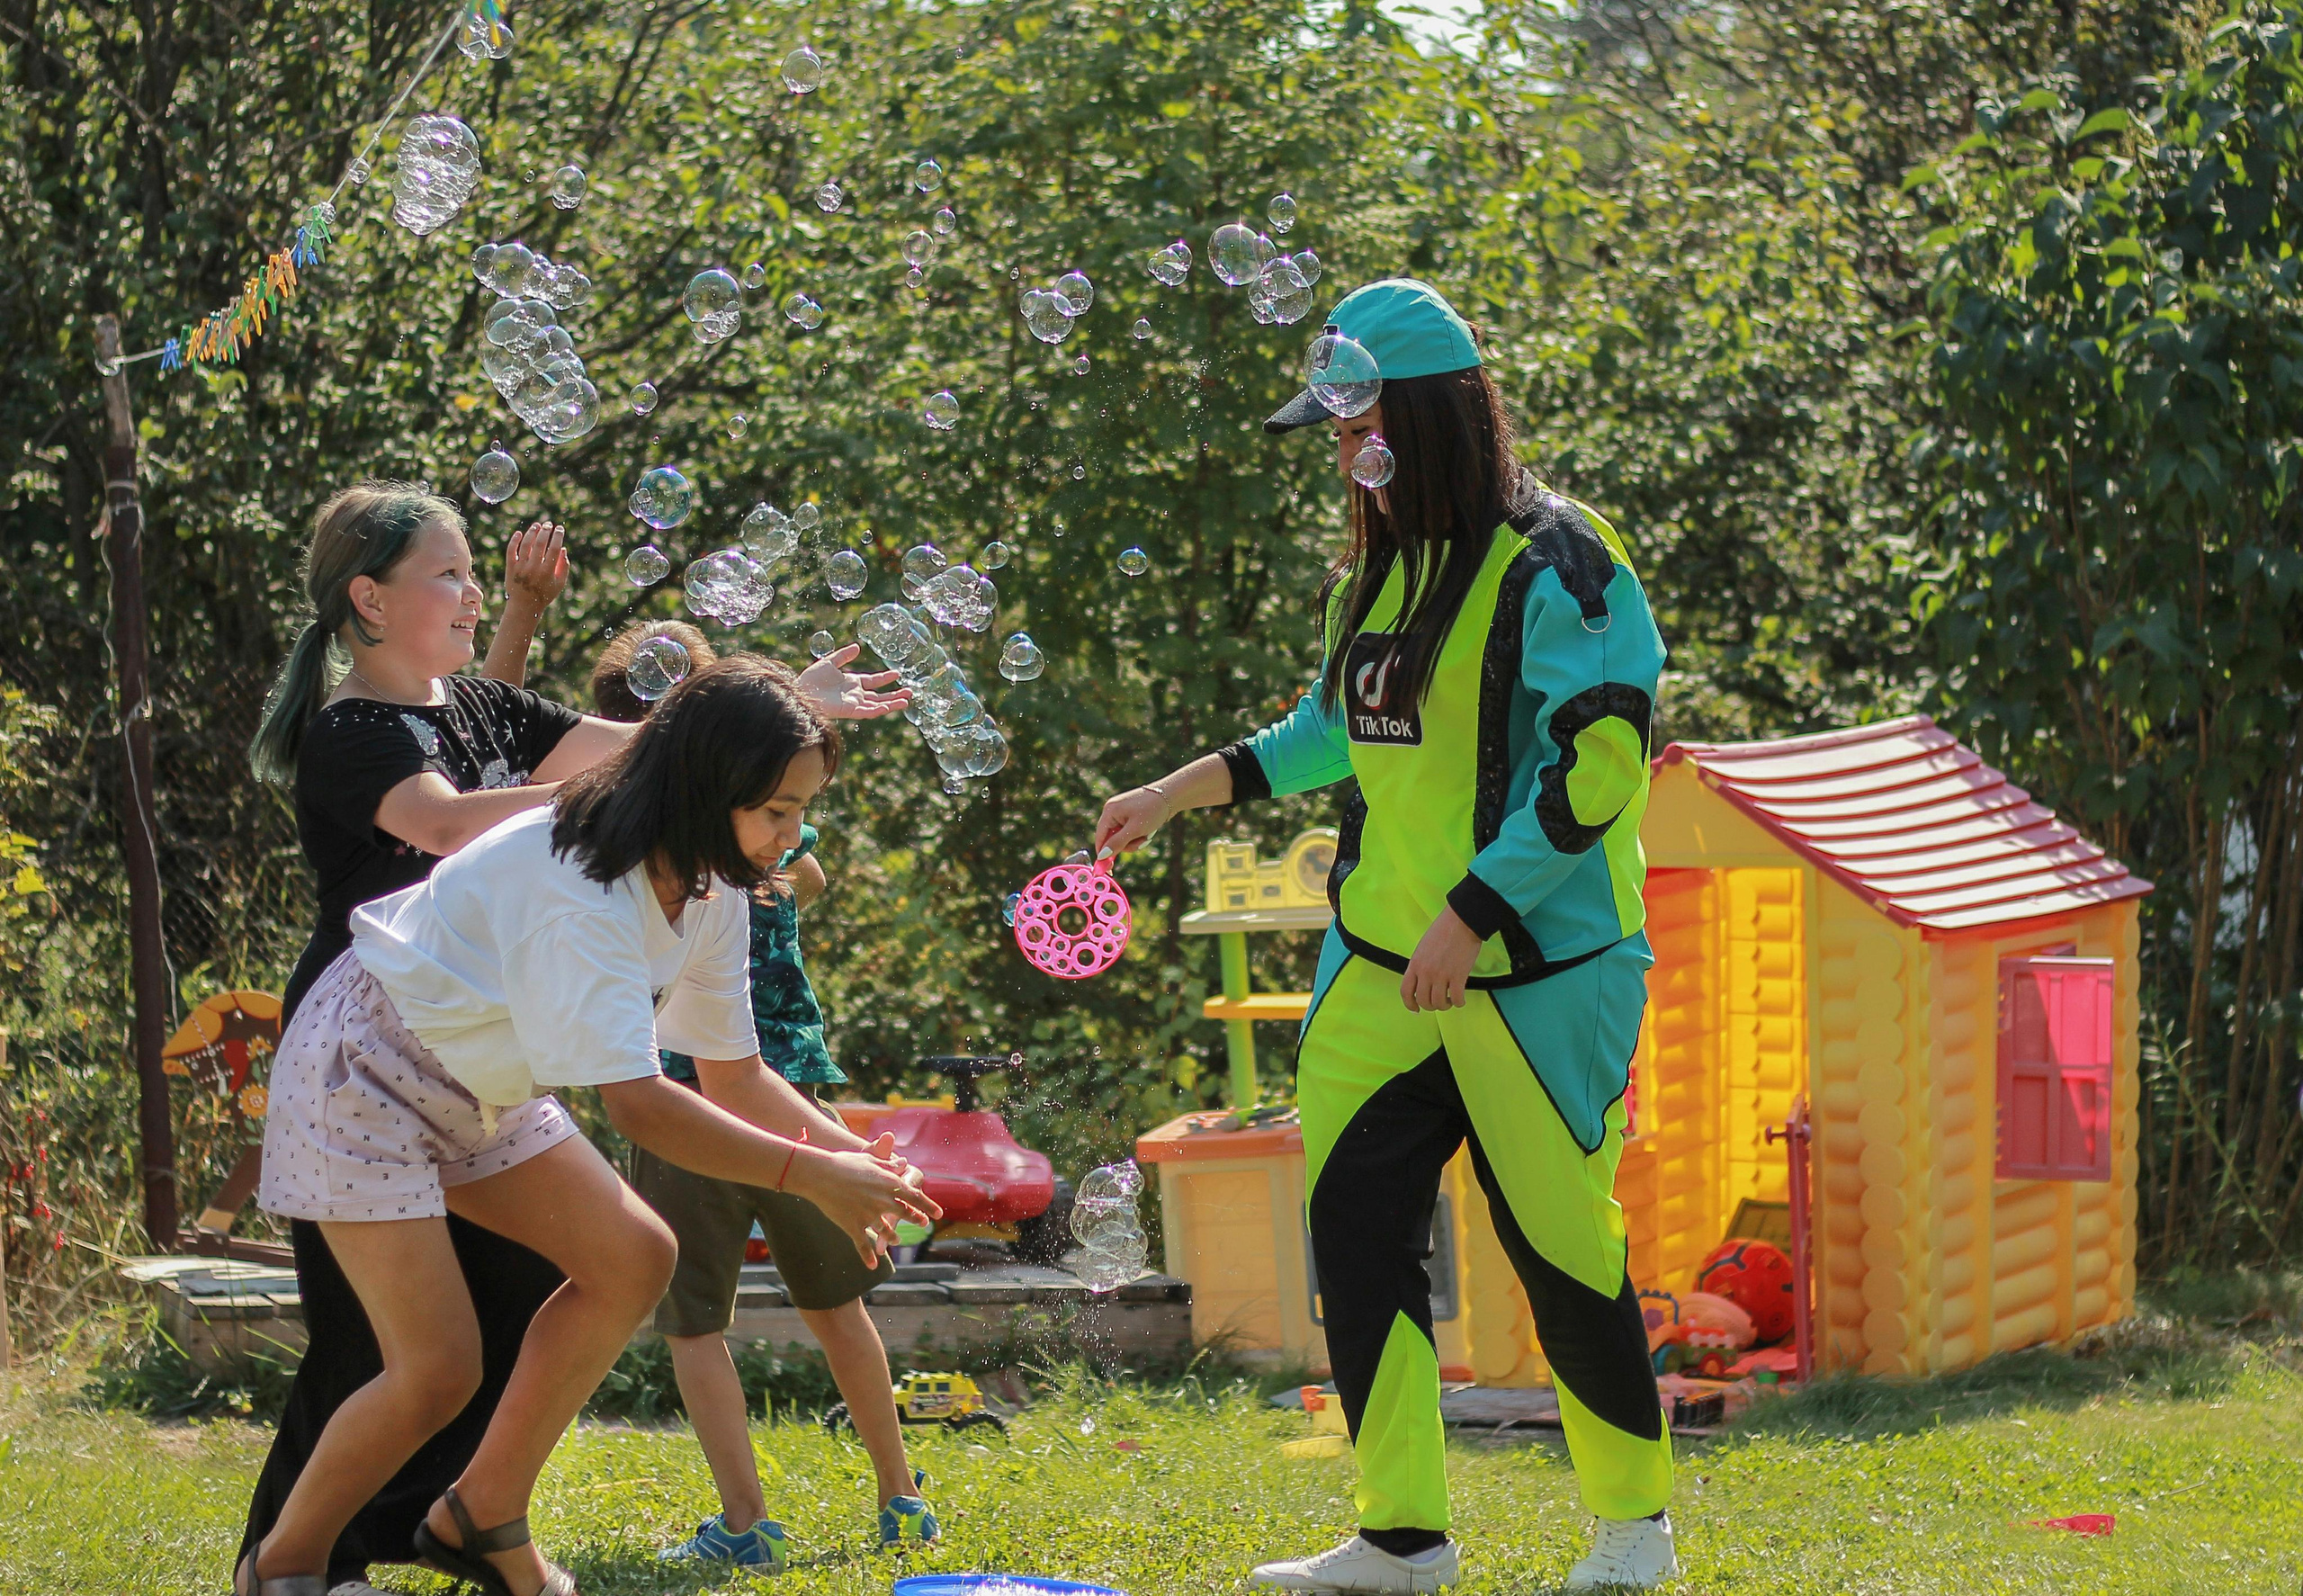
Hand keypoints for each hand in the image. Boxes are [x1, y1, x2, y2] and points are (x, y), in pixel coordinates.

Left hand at [503, 520, 568, 611]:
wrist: (524, 606)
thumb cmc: (545, 594)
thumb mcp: (559, 584)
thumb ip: (563, 566)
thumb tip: (562, 548)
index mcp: (547, 572)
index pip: (554, 549)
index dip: (557, 536)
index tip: (560, 529)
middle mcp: (533, 568)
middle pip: (540, 544)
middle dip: (545, 531)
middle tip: (548, 524)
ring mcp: (520, 568)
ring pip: (526, 544)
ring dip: (531, 532)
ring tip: (537, 526)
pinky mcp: (510, 568)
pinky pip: (511, 550)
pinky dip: (514, 540)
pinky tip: (519, 533)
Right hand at [788, 1139, 942, 1264]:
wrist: (820, 1174)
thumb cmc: (844, 1163)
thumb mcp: (869, 1159)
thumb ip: (888, 1164)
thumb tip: (903, 1162)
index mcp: (889, 1183)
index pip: (915, 1197)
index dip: (928, 1206)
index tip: (938, 1214)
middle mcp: (883, 1201)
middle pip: (905, 1213)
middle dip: (915, 1219)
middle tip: (923, 1224)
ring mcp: (868, 1215)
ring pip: (886, 1231)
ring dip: (893, 1237)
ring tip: (898, 1241)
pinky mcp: (853, 1226)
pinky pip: (863, 1245)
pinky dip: (868, 1257)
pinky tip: (873, 1265)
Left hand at [796, 644, 910, 718]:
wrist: (802, 691)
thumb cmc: (812, 678)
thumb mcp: (829, 662)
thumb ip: (843, 655)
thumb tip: (857, 647)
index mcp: (852, 683)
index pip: (873, 682)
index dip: (885, 678)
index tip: (897, 674)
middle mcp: (855, 694)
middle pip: (880, 696)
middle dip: (894, 695)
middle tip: (910, 692)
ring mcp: (853, 703)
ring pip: (877, 705)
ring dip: (892, 704)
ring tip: (906, 701)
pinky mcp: (849, 710)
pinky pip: (867, 711)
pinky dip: (878, 709)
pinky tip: (888, 706)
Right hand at [1093, 784, 1173, 857]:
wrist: (1171, 795)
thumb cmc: (1152, 810)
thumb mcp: (1135, 830)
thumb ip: (1117, 843)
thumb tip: (1102, 856)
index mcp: (1110, 811)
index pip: (1100, 837)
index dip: (1103, 854)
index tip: (1107, 870)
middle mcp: (1112, 811)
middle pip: (1112, 839)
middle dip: (1127, 844)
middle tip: (1141, 842)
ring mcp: (1121, 813)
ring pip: (1122, 837)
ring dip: (1135, 841)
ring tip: (1147, 834)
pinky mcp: (1130, 815)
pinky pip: (1129, 832)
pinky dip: (1138, 835)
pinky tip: (1148, 830)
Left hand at [1401, 908, 1481, 1011]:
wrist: (1461, 922)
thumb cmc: (1443, 930)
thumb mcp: (1423, 947)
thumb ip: (1420, 965)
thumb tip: (1422, 981)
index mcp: (1415, 964)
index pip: (1405, 991)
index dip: (1409, 1004)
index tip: (1415, 1009)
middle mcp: (1425, 972)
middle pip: (1423, 1001)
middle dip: (1431, 1006)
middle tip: (1439, 1002)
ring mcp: (1441, 975)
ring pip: (1439, 1003)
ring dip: (1445, 1005)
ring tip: (1450, 1000)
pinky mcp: (1458, 976)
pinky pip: (1457, 998)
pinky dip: (1459, 1003)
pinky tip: (1461, 1000)